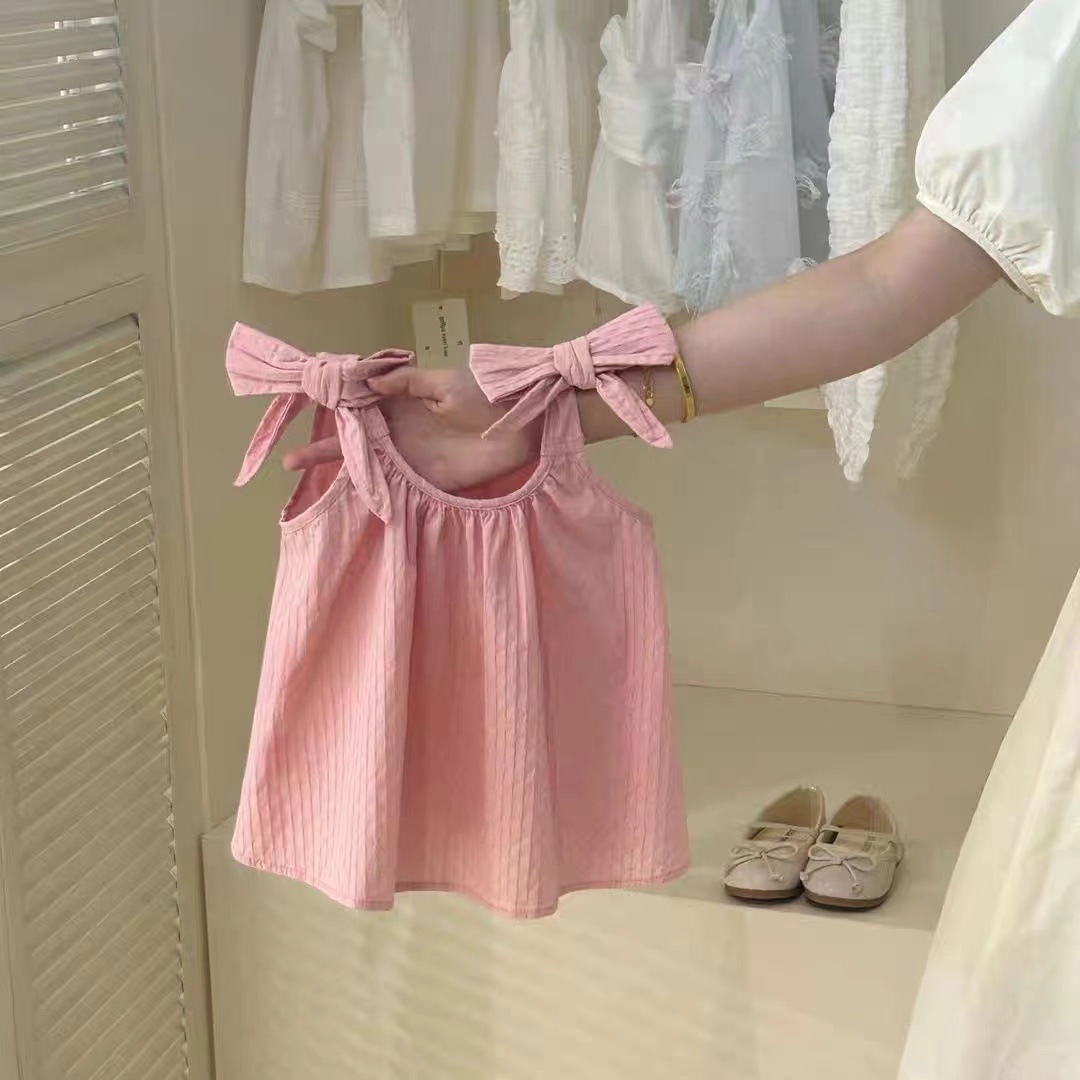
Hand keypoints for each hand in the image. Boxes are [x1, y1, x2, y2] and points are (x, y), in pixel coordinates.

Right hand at [282, 367, 538, 492]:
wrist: (518, 427)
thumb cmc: (483, 396)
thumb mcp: (443, 381)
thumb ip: (406, 383)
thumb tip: (368, 382)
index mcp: (400, 399)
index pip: (358, 401)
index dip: (332, 402)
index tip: (303, 400)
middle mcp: (396, 428)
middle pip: (351, 435)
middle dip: (322, 442)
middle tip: (287, 454)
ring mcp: (406, 454)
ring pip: (361, 460)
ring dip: (332, 463)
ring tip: (295, 465)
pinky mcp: (421, 477)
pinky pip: (387, 482)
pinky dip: (363, 485)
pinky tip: (337, 488)